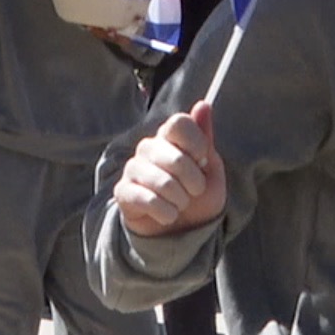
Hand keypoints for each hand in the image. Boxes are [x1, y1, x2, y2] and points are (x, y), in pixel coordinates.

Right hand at [116, 100, 225, 237]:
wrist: (182, 231)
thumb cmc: (198, 196)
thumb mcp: (211, 168)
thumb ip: (205, 137)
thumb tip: (203, 104)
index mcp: (169, 136)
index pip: (179, 123)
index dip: (197, 144)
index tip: (203, 160)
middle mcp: (148, 147)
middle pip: (176, 157)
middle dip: (194, 182)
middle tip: (195, 191)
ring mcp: (133, 168)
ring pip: (163, 182)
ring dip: (180, 201)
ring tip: (180, 204)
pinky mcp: (123, 192)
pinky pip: (148, 200)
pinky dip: (166, 213)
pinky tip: (167, 215)